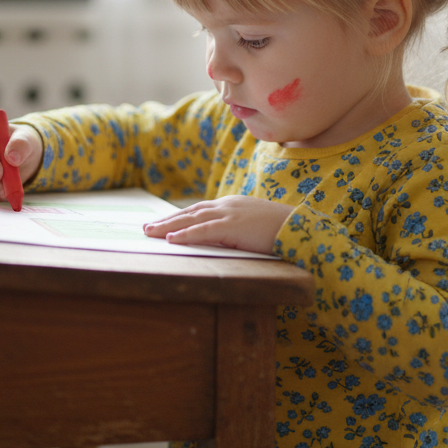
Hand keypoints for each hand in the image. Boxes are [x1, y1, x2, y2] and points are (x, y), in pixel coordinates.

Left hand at [143, 196, 293, 254]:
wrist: (300, 227)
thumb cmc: (281, 231)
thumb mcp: (253, 229)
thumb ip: (235, 231)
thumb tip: (219, 242)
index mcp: (232, 205)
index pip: (199, 210)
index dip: (179, 217)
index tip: (163, 223)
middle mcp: (227, 205)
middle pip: (190, 212)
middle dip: (167, 220)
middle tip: (147, 228)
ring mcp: (229, 214)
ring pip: (191, 219)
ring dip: (168, 226)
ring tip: (151, 233)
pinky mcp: (233, 226)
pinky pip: (204, 231)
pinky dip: (186, 235)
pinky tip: (171, 239)